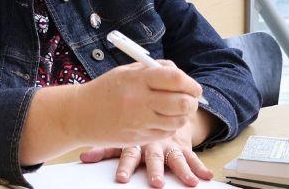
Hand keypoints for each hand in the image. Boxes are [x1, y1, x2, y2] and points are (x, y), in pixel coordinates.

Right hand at [72, 60, 203, 147]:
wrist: (79, 114)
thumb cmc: (104, 90)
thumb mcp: (125, 71)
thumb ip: (153, 70)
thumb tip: (180, 74)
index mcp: (136, 79)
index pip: (176, 79)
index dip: (191, 83)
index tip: (193, 87)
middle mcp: (139, 100)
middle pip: (183, 103)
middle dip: (192, 101)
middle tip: (189, 99)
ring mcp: (139, 121)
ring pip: (178, 121)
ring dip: (182, 115)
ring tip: (174, 109)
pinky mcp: (139, 138)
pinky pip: (166, 133)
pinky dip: (169, 126)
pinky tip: (159, 119)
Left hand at [79, 121, 212, 187]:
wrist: (157, 106)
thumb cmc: (134, 125)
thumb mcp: (119, 135)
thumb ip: (103, 147)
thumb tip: (82, 158)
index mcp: (135, 138)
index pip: (128, 154)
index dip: (125, 166)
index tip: (122, 179)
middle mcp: (152, 141)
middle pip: (154, 157)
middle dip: (155, 170)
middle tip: (157, 183)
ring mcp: (168, 143)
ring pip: (175, 157)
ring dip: (182, 170)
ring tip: (191, 182)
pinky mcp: (182, 146)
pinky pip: (192, 156)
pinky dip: (199, 166)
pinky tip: (206, 175)